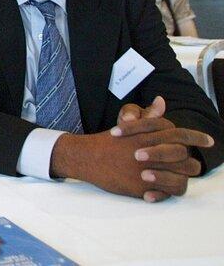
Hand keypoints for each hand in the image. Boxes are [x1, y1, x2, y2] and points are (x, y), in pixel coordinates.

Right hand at [52, 106, 213, 202]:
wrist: (86, 157)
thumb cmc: (108, 141)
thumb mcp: (129, 125)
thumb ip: (148, 116)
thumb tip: (161, 101)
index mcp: (150, 133)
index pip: (181, 134)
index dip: (197, 137)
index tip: (208, 141)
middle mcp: (152, 150)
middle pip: (184, 157)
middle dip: (189, 162)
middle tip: (189, 164)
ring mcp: (148, 169)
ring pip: (180, 177)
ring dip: (180, 177)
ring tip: (173, 177)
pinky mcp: (142, 185)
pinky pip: (165, 192)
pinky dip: (164, 192)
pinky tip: (156, 190)